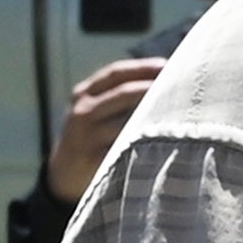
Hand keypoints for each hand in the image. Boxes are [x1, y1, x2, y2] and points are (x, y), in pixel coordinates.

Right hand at [46, 53, 164, 202]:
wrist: (62, 176)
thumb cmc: (87, 138)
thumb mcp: (91, 111)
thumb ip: (115, 96)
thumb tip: (161, 79)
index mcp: (83, 94)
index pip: (115, 73)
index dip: (142, 67)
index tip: (167, 65)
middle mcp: (83, 111)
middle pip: (123, 93)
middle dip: (153, 87)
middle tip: (180, 85)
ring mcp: (88, 136)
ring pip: (127, 120)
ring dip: (154, 115)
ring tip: (179, 111)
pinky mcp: (96, 159)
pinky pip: (126, 147)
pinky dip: (146, 141)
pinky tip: (165, 139)